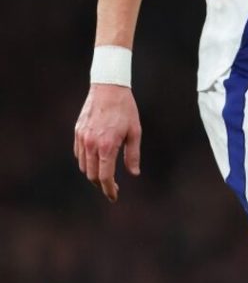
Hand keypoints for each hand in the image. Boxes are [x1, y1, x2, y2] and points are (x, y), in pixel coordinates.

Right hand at [73, 84, 141, 201]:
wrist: (109, 87)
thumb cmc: (125, 109)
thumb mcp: (135, 131)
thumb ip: (133, 154)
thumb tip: (133, 173)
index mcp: (107, 146)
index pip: (105, 177)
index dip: (109, 190)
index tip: (114, 196)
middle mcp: (91, 144)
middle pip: (92, 175)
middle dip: (101, 184)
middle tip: (112, 187)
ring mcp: (82, 138)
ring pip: (83, 166)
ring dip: (93, 174)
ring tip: (105, 174)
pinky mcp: (77, 131)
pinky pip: (78, 154)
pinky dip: (85, 161)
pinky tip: (95, 160)